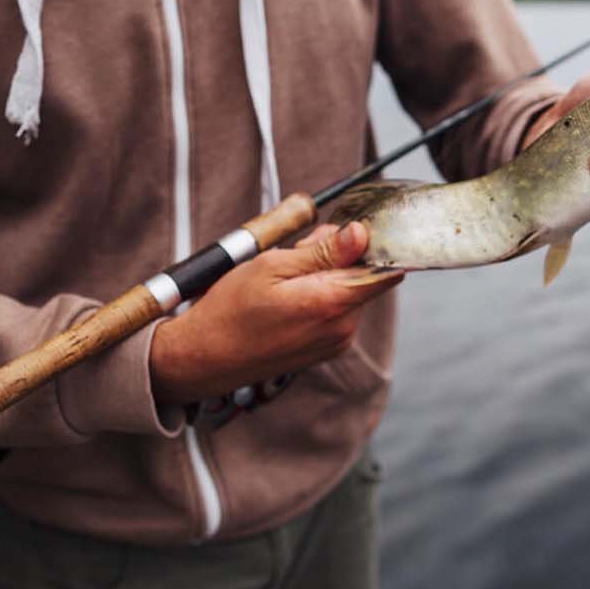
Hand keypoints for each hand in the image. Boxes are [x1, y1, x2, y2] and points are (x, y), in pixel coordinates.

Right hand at [149, 222, 402, 404]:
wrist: (204, 358)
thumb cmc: (230, 311)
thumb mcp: (272, 266)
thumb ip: (323, 251)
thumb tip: (360, 234)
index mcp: (333, 303)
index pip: (385, 269)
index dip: (371, 244)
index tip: (349, 231)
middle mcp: (343, 327)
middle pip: (363, 275)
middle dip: (337, 257)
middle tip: (296, 254)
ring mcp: (336, 341)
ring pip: (348, 291)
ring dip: (325, 276)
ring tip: (283, 281)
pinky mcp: (326, 349)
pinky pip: (335, 310)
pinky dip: (318, 296)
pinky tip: (286, 299)